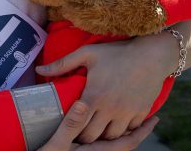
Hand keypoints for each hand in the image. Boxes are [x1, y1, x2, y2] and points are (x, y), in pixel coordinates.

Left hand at [37, 37, 171, 142]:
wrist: (151, 54)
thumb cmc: (117, 52)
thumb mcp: (88, 53)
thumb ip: (62, 64)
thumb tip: (39, 69)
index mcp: (94, 96)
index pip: (78, 126)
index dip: (72, 130)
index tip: (69, 127)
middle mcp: (111, 109)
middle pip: (94, 136)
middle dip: (86, 136)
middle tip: (81, 130)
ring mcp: (127, 113)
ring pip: (112, 137)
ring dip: (104, 134)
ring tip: (98, 128)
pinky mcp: (141, 113)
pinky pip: (130, 130)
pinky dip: (123, 129)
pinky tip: (117, 122)